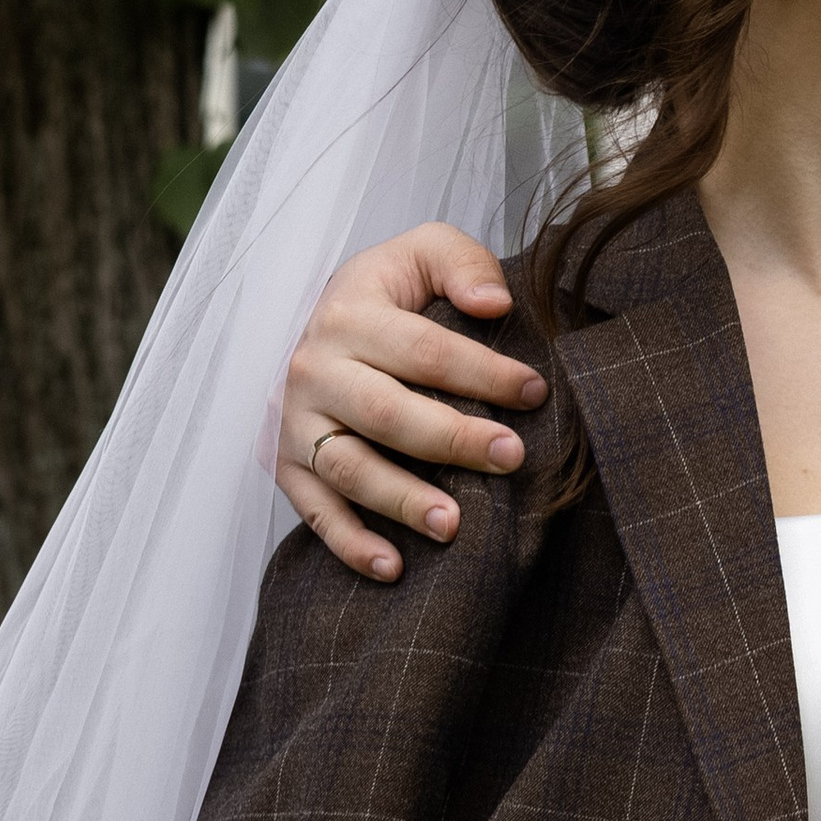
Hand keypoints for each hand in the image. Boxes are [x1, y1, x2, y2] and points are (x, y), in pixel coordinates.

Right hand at [276, 222, 547, 578]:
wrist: (318, 320)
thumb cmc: (390, 293)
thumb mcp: (423, 252)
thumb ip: (462, 264)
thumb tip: (495, 305)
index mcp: (349, 315)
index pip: (423, 349)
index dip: (482, 371)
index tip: (535, 393)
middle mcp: (313, 370)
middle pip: (387, 412)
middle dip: (452, 438)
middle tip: (511, 456)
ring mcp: (295, 423)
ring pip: (348, 468)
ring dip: (401, 501)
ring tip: (454, 525)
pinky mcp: (286, 465)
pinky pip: (314, 512)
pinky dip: (350, 544)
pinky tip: (393, 567)